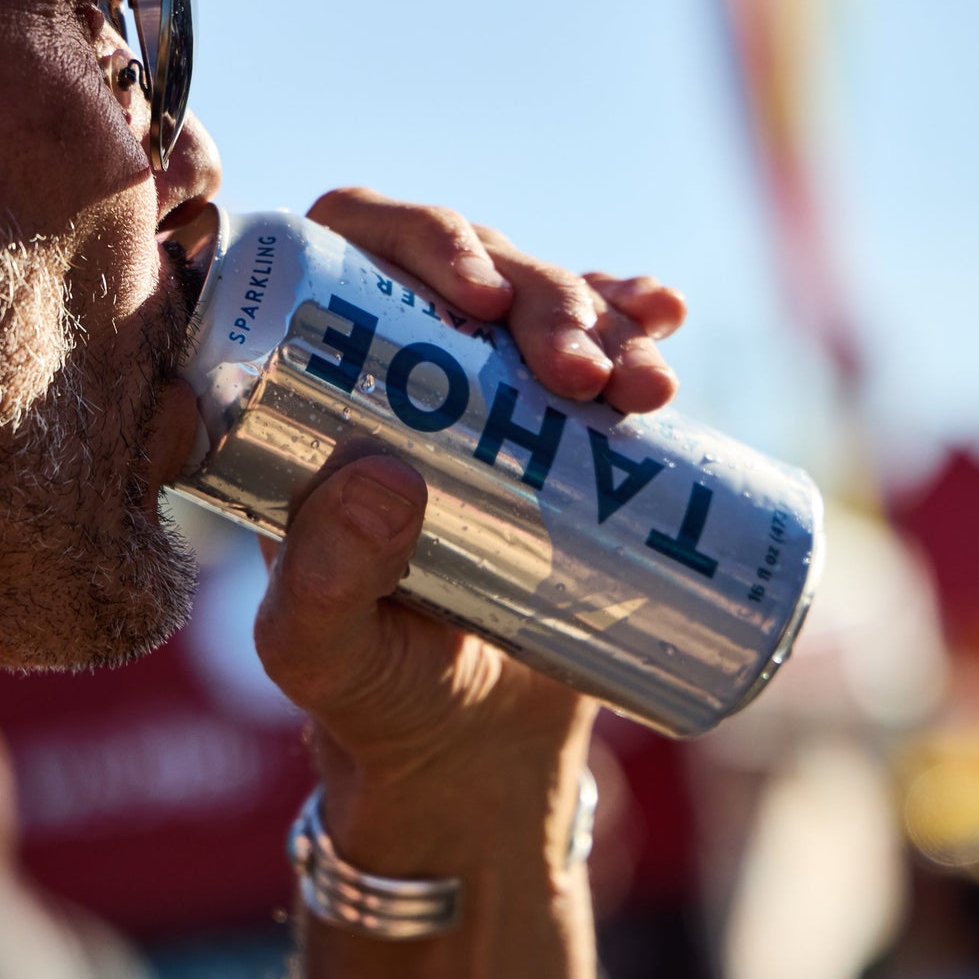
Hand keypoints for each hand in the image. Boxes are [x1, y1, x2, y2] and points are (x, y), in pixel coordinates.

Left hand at [252, 190, 686, 858]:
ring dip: (599, 311)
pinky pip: (598, 342)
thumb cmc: (374, 696)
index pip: (341, 260)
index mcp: (311, 401)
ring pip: (538, 296)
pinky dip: (637, 318)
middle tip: (583, 373)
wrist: (472, 741)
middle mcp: (396, 374)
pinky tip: (666, 320)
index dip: (408, 238)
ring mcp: (484, 393)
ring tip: (645, 387)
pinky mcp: (557, 423)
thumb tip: (380, 476)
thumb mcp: (324, 657)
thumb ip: (320, 591)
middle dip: (534, 290)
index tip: (478, 297)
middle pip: (460, 268)